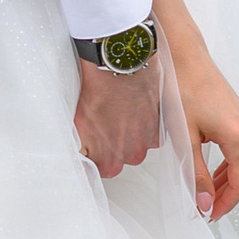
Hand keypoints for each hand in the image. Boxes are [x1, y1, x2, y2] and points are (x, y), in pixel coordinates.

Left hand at [74, 56, 164, 180]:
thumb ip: (84, 147)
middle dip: (115, 145)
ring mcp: (146, 143)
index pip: (102, 169)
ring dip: (131, 134)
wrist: (118, 68)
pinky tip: (134, 109)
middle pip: (121, 158)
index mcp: (108, 161)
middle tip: (107, 123)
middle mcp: (130, 156)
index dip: (97, 156)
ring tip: (120, 113)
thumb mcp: (79, 124)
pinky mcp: (158, 128)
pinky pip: (151, 134)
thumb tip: (83, 155)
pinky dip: (145, 124)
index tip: (95, 147)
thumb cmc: (97, 91)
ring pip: (137, 145)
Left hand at [180, 65, 238, 220]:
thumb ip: (195, 175)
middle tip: (205, 209)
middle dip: (226, 195)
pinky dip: (227, 163)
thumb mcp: (184, 139)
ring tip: (206, 193)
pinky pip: (238, 146)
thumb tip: (203, 204)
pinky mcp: (238, 113)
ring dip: (226, 180)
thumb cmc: (182, 89)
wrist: (184, 55)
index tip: (209, 216)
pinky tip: (212, 169)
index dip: (226, 204)